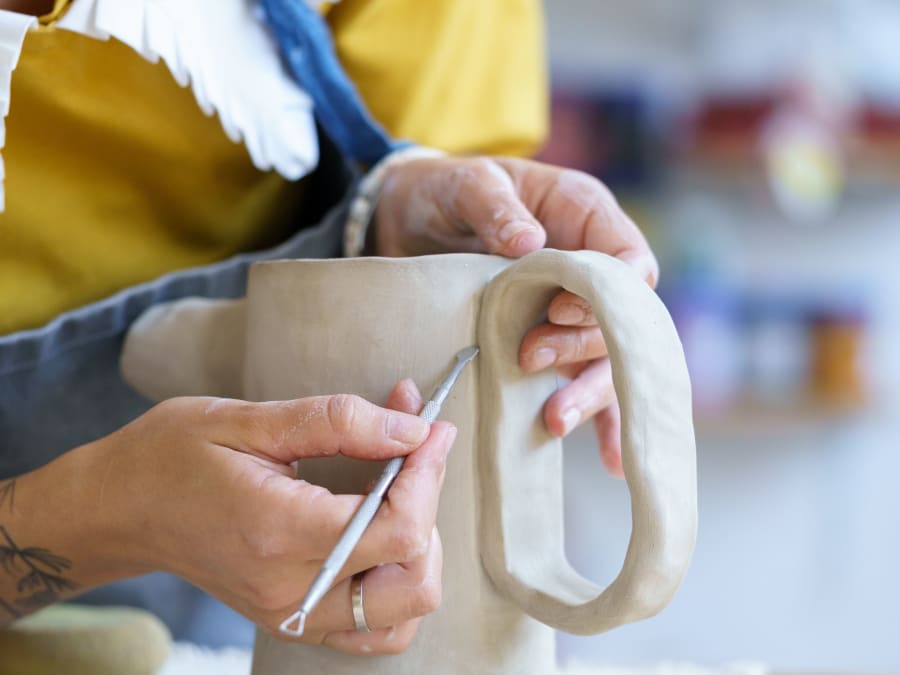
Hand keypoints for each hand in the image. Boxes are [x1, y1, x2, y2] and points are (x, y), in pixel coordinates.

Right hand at [81, 381, 450, 654]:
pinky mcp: (293, 620)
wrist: (121, 508)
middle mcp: (290, 589)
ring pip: (404, 613)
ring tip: (396, 496)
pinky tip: (380, 536)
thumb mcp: (249, 420)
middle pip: (414, 578)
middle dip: (430, 506)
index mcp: (279, 532)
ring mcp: (292, 614)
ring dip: (420, 551)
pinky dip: (396, 586)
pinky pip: (373, 630)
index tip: (431, 427)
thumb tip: (412, 428)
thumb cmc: (173, 455)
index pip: (397, 527)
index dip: (428, 472)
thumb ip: (339, 422)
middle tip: (413, 454)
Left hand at [374, 156, 658, 476]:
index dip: (606, 293)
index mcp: (583, 215)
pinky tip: (611, 462)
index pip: (629, 260)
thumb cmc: (442, 190)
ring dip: (587, 393)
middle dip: (581, 346)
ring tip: (553, 420)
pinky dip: (599, 420)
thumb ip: (495, 207)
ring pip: (605, 358)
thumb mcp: (463, 184)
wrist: (405, 220)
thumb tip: (527, 243)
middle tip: (529, 358)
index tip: (558, 310)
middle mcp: (589, 267)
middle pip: (618, 319)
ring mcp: (572, 309)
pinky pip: (585, 381)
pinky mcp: (551, 340)